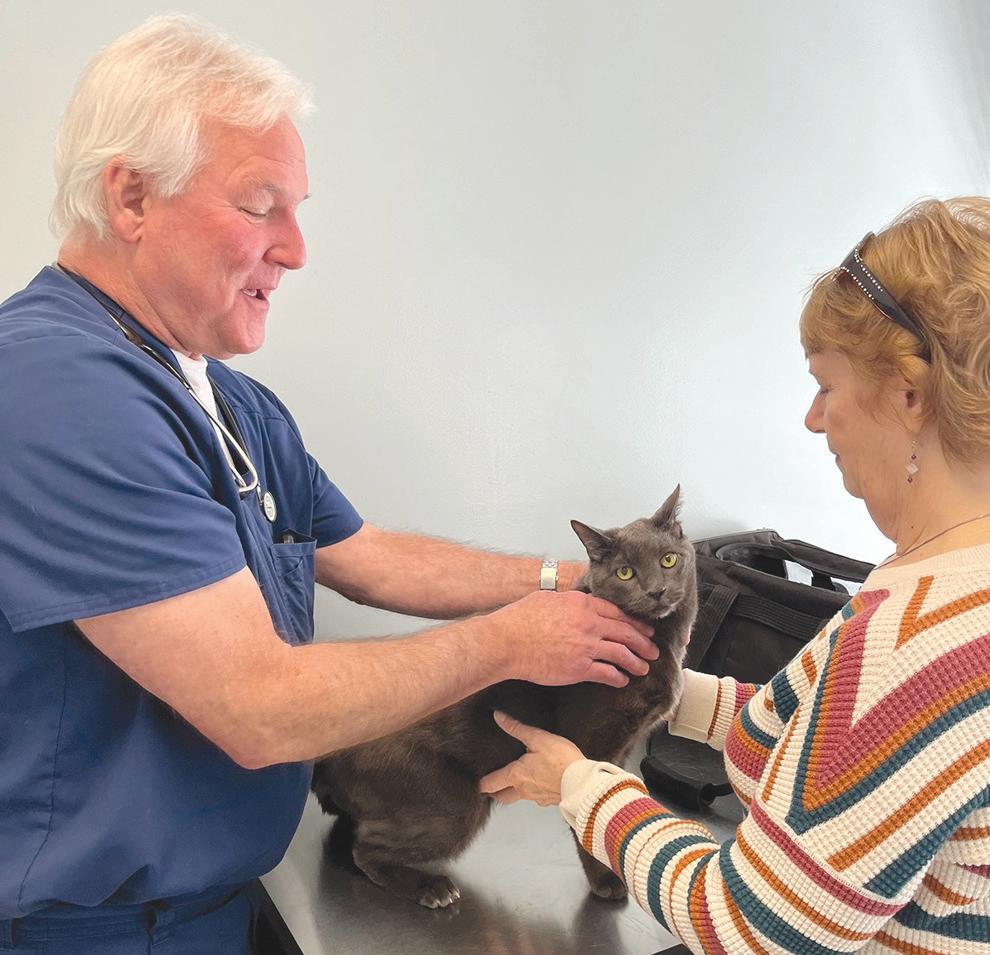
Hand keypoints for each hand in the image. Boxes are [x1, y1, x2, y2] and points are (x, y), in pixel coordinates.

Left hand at [479, 711, 584, 805]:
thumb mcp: (539, 738)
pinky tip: (539, 783)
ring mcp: (537, 798)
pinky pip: (537, 798)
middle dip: (494, 793)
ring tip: (514, 782)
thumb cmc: (561, 760)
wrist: (584, 783)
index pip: (491, 784)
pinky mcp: (551, 801)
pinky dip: (533, 792)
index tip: (475, 784)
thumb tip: (498, 717)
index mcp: (516, 775)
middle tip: (490, 788)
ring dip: (513, 792)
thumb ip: (517, 728)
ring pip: (519, 798)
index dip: (481, 784)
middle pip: (502, 797)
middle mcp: (523, 790)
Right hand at [489, 590, 657, 687]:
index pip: (618, 612)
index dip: (635, 622)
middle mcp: (590, 624)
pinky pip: (607, 673)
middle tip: (653, 649)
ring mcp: (586, 647)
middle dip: (644, 642)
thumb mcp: (548, 599)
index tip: (644, 628)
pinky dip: (618, 677)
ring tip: (644, 668)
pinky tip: (622, 680)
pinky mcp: (580, 668)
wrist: (507, 642)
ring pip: (622, 654)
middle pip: (626, 632)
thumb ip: (569, 602)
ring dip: (636, 662)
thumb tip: (578, 604)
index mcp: (582, 604)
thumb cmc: (521, 619)